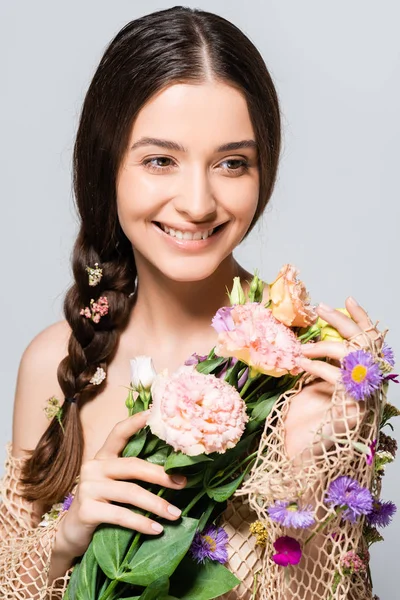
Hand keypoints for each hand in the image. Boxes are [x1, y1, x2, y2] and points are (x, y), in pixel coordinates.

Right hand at [58, 411, 186, 557]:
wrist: (73, 535)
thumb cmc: (102, 506)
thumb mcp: (115, 485)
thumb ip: (133, 475)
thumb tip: (174, 474)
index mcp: (103, 457)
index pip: (118, 433)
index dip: (135, 422)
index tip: (152, 413)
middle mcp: (94, 467)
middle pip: (132, 465)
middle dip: (160, 474)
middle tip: (183, 483)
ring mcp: (88, 488)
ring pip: (130, 492)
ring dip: (157, 504)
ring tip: (175, 514)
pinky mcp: (87, 510)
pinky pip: (121, 515)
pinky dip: (142, 523)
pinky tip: (157, 529)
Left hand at [284, 297, 382, 458]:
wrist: (302, 454)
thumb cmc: (306, 419)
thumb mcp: (315, 383)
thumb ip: (321, 362)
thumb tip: (311, 336)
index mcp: (364, 376)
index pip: (371, 341)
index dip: (361, 319)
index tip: (347, 300)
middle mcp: (369, 385)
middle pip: (364, 342)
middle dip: (342, 321)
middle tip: (321, 308)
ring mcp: (363, 396)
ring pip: (352, 355)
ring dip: (324, 345)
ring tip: (302, 348)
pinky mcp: (351, 407)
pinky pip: (337, 376)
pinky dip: (317, 366)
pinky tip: (301, 365)